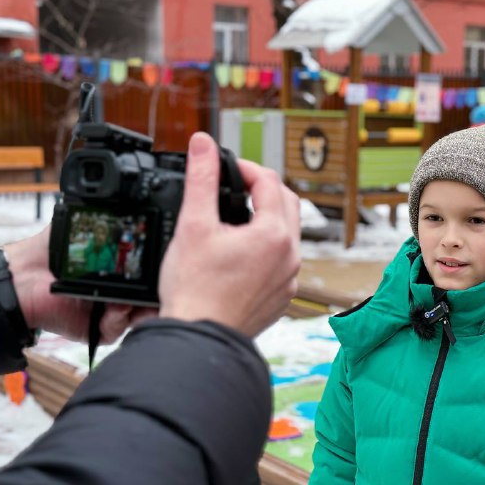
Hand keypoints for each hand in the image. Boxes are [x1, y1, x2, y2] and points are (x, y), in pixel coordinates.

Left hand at [4, 226, 154, 343]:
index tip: (164, 264)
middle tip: (157, 283)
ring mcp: (113, 312)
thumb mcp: (83, 229)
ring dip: (140, 307)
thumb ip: (106, 220)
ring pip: (141, 315)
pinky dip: (118, 319)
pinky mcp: (102, 329)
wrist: (22, 279)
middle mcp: (119, 292)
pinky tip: (112, 309)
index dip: (158, 270)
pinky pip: (120, 328)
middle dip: (156, 292)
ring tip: (128, 297)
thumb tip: (133, 204)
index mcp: (118, 271)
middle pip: (151, 296)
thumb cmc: (48, 254)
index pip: (148, 273)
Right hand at [158, 132, 299, 335]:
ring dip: (266, 219)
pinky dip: (266, 248)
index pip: (269, 181)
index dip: (245, 168)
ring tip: (235, 219)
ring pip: (286, 234)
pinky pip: (282, 262)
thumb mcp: (193, 225)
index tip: (224, 169)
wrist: (200, 339)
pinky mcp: (281, 297)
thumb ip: (201, 179)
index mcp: (274, 235)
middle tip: (234, 188)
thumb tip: (203, 144)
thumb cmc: (195, 291)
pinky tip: (241, 254)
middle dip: (262, 189)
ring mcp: (289, 279)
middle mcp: (290, 256)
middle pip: (287, 203)